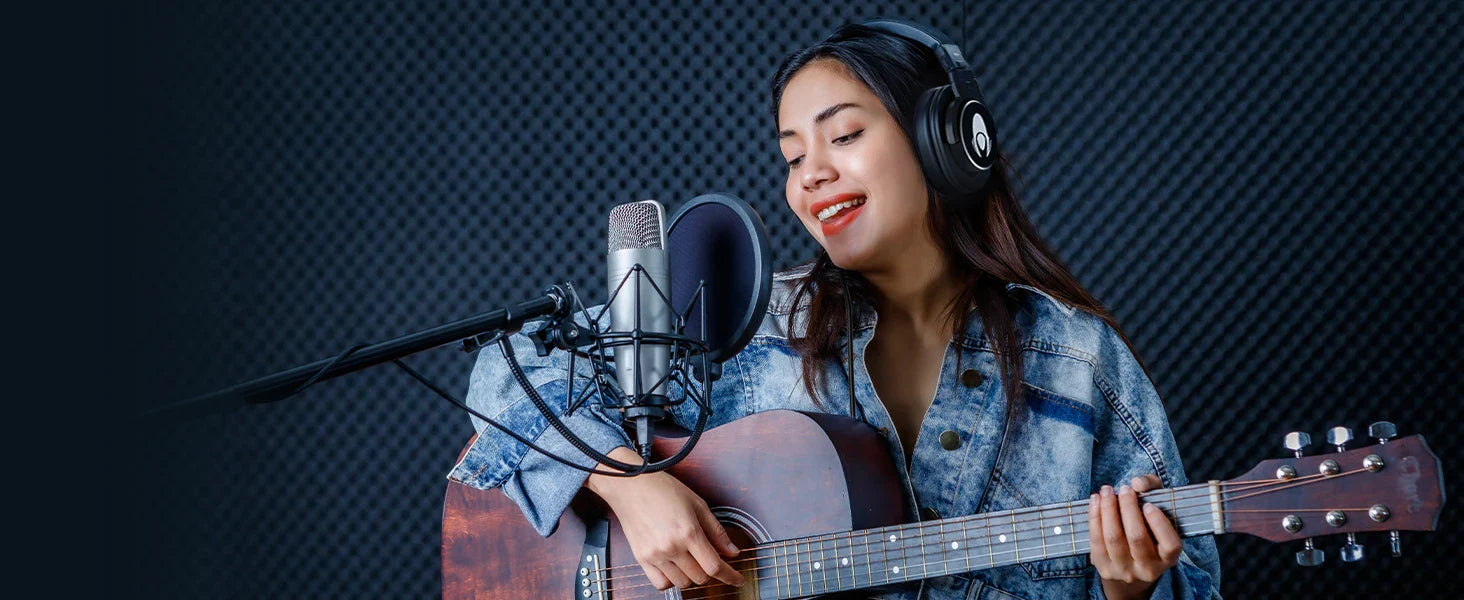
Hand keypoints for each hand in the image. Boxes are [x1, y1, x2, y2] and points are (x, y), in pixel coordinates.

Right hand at [586, 447, 743, 590]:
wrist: (631, 486)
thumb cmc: (662, 489)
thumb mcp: (697, 504)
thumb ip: (716, 531)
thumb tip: (732, 551)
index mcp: (688, 532)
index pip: (714, 566)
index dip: (730, 576)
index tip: (737, 579)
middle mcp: (672, 546)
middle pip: (701, 577)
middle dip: (710, 571)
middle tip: (709, 558)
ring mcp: (655, 555)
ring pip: (683, 583)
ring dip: (691, 576)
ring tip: (690, 559)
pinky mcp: (642, 559)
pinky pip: (661, 584)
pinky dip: (671, 580)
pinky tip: (674, 567)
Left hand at [1088, 475, 1181, 599]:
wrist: (1129, 565)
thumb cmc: (1147, 529)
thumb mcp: (1158, 510)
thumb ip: (1153, 489)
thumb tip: (1138, 484)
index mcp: (1168, 558)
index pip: (1170, 544)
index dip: (1159, 523)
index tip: (1149, 505)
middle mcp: (1149, 569)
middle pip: (1137, 538)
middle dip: (1128, 509)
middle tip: (1125, 489)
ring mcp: (1125, 571)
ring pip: (1113, 539)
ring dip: (1108, 510)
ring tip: (1106, 491)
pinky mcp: (1105, 569)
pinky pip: (1096, 541)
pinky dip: (1094, 518)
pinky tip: (1095, 501)